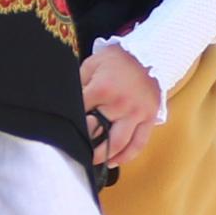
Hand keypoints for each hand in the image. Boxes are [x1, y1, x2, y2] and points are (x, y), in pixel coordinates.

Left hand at [81, 41, 164, 166]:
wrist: (150, 54)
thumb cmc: (117, 60)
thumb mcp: (92, 64)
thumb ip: (80, 84)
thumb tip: (69, 104)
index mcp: (103, 89)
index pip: (82, 114)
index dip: (72, 122)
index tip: (65, 128)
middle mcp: (121, 104)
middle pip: (98, 132)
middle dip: (84, 142)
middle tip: (74, 149)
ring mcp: (137, 113)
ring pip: (119, 143)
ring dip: (103, 155)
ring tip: (92, 161)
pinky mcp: (150, 118)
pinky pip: (139, 143)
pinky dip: (126, 156)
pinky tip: (114, 161)